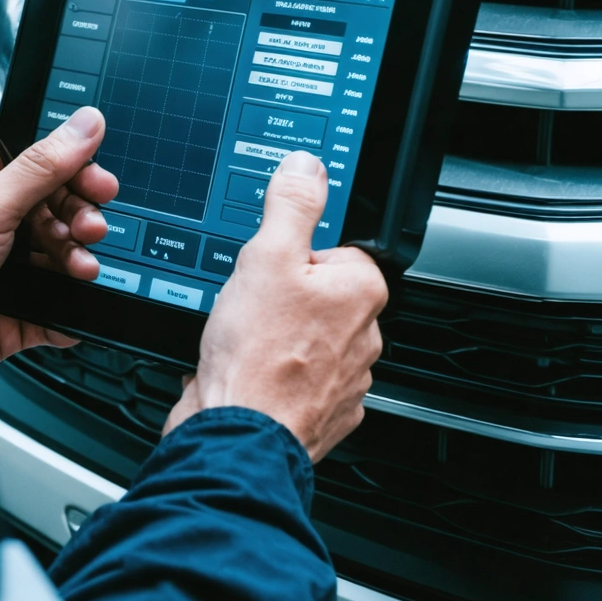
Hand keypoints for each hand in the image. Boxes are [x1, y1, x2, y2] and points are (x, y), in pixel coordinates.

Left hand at [0, 107, 117, 398]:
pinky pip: (58, 295)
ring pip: (61, 250)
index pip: (34, 159)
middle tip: (91, 225)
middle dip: (80, 215)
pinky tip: (76, 292)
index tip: (98, 179)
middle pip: (55, 205)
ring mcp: (4, 262)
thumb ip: (41, 166)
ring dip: (79, 255)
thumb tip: (84, 124)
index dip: (70, 167)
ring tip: (81, 265)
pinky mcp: (18, 302)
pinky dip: (73, 296)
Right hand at [163, 150, 387, 462]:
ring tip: (241, 341)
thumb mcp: (264, 256)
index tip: (266, 265)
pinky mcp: (319, 413)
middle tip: (248, 305)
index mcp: (361, 292)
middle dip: (280, 297)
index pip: (332, 249)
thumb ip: (290, 206)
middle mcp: (364, 338)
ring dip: (273, 337)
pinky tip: (242, 369)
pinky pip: (293, 378)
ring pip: (304, 339)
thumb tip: (306, 166)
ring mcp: (345, 381)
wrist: (237, 434)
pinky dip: (267, 373)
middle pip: (316, 295)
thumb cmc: (255, 356)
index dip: (290, 254)